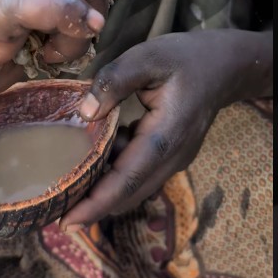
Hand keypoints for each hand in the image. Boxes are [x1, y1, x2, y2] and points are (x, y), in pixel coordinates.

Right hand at [0, 0, 111, 135]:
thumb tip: (98, 7)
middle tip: (76, 41)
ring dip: (77, 25)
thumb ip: (53, 5)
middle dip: (95, 5)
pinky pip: (28, 2)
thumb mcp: (22, 23)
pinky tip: (53, 50)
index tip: (92, 6)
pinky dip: (58, 17)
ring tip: (56, 54)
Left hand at [60, 29, 270, 228]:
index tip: (67, 222)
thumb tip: (85, 113)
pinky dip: (115, 176)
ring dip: (103, 192)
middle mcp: (171, 156)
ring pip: (134, 188)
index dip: (96, 203)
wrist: (224, 66)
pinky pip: (139, 175)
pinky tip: (93, 157)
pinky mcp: (170, 156)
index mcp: (165, 135)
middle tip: (54, 212)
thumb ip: (113, 81)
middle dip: (93, 207)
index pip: (127, 178)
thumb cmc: (185, 58)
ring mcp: (173, 159)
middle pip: (129, 193)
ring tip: (67, 187)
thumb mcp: (147, 56)